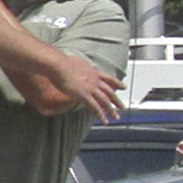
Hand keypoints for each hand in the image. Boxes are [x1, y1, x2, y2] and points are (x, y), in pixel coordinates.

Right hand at [8, 55, 124, 120]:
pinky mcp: (84, 95)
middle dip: (116, 100)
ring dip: (111, 110)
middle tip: (122, 106)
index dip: (117, 83)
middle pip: (109, 91)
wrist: (58, 64)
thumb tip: (78, 66)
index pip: (108, 78)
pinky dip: (101, 115)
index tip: (124, 87)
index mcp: (93, 71)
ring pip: (105, 101)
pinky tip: (105, 121)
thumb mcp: (75, 62)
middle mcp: (94, 80)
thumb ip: (80, 66)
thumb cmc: (61, 62)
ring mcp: (90, 88)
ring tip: (116, 117)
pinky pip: (95, 107)